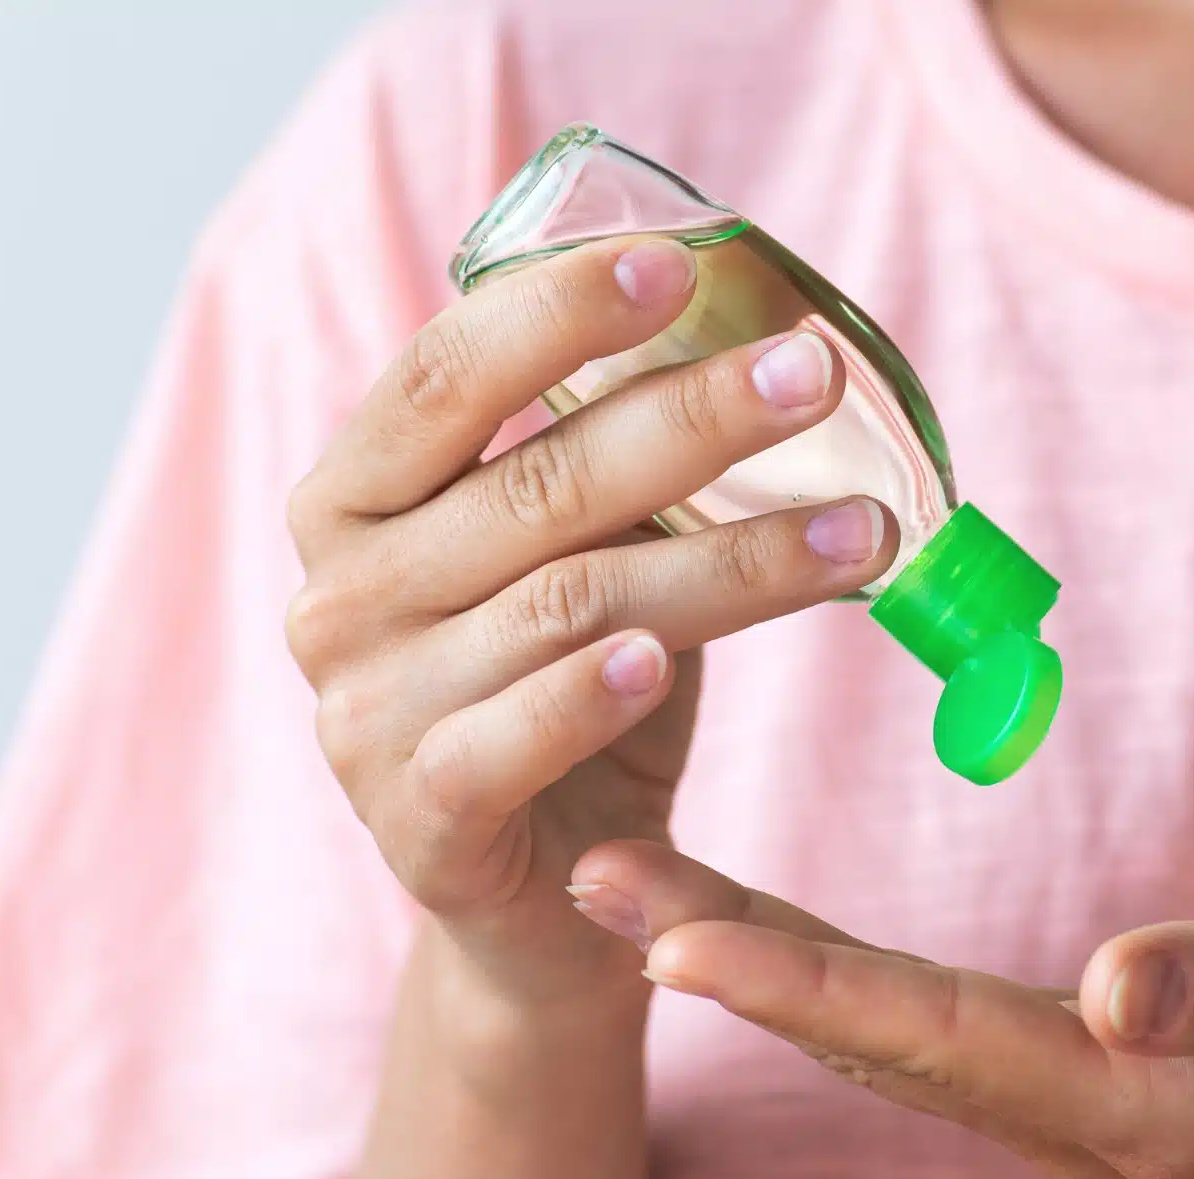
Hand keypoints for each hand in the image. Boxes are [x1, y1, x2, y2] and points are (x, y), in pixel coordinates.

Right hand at [284, 237, 893, 1008]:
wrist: (542, 898)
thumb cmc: (568, 695)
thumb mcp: (579, 563)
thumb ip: (613, 479)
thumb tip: (764, 357)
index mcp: (354, 499)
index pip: (443, 376)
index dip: (556, 311)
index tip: (679, 266)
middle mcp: (338, 594)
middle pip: (530, 484)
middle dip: (690, 420)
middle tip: (813, 376)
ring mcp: (362, 712)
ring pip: (564, 607)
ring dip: (728, 564)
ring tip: (856, 534)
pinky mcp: (414, 821)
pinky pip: (505, 741)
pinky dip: (587, 697)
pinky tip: (663, 663)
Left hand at [567, 845, 1193, 1178]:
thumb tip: (1111, 986)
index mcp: (1141, 1100)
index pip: (935, 1033)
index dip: (800, 980)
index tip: (673, 932)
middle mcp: (1076, 1117)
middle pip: (868, 1033)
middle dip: (724, 956)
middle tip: (594, 883)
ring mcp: (1068, 1103)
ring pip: (874, 1030)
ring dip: (749, 959)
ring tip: (630, 891)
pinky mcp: (1071, 1069)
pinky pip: (913, 1021)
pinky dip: (817, 968)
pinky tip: (751, 930)